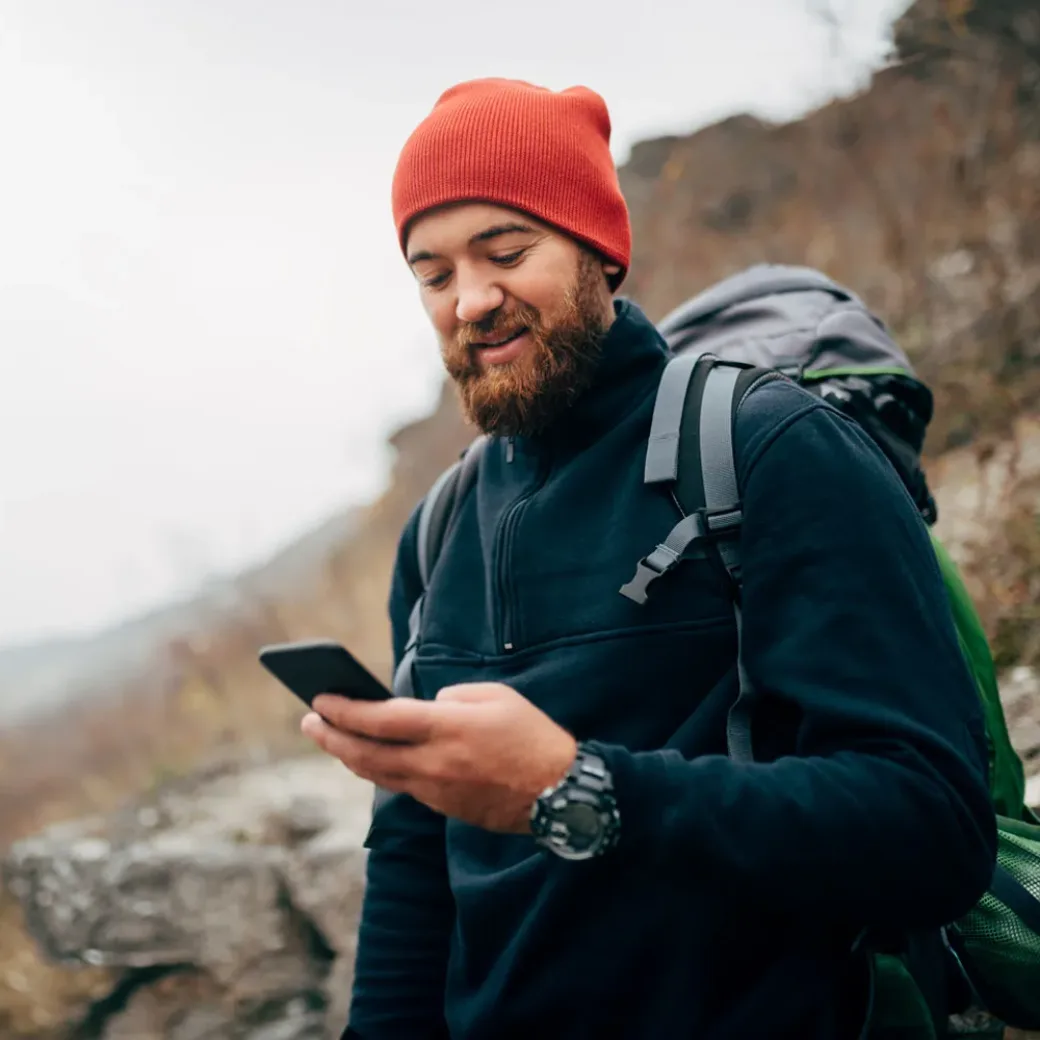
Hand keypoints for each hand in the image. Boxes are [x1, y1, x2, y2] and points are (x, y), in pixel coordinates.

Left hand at [301, 683, 576, 833]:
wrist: (560, 793)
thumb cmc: (532, 736)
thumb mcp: (497, 697)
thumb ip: (454, 697)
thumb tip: (426, 706)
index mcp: (447, 728)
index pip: (379, 719)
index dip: (344, 710)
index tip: (319, 699)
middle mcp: (434, 762)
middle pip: (366, 754)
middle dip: (331, 737)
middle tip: (309, 722)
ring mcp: (436, 790)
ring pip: (378, 775)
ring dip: (349, 756)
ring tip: (331, 739)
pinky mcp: (444, 807)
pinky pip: (402, 786)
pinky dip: (379, 770)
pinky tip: (372, 758)